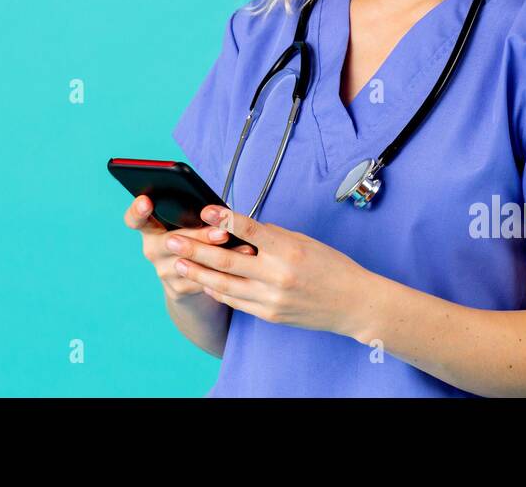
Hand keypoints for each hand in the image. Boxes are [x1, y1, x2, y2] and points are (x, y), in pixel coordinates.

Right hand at [123, 195, 256, 302]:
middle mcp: (152, 250)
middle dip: (199, 237)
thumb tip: (216, 209)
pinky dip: (225, 270)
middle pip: (170, 242)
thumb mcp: (187, 223)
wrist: (190, 279)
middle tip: (221, 233)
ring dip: (219, 255)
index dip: (137, 211)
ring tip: (243, 247)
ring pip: (191, 263)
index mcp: (150, 228)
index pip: (134, 219)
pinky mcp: (177, 290)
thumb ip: (191, 214)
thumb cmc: (193, 237)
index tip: (146, 201)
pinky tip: (244, 262)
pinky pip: (203, 279)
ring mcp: (163, 272)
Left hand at [164, 204, 372, 336]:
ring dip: (198, 273)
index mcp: (289, 250)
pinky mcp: (269, 315)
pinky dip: (218, 291)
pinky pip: (236, 302)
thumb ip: (271, 236)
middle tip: (173, 240)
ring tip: (178, 262)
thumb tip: (240, 227)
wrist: (352, 304)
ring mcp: (272, 299)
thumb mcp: (304, 241)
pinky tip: (203, 281)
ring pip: (225, 285)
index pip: (250, 230)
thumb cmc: (331, 267)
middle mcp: (278, 276)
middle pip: (228, 261)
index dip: (224, 219)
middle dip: (196, 250)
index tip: (203, 210)